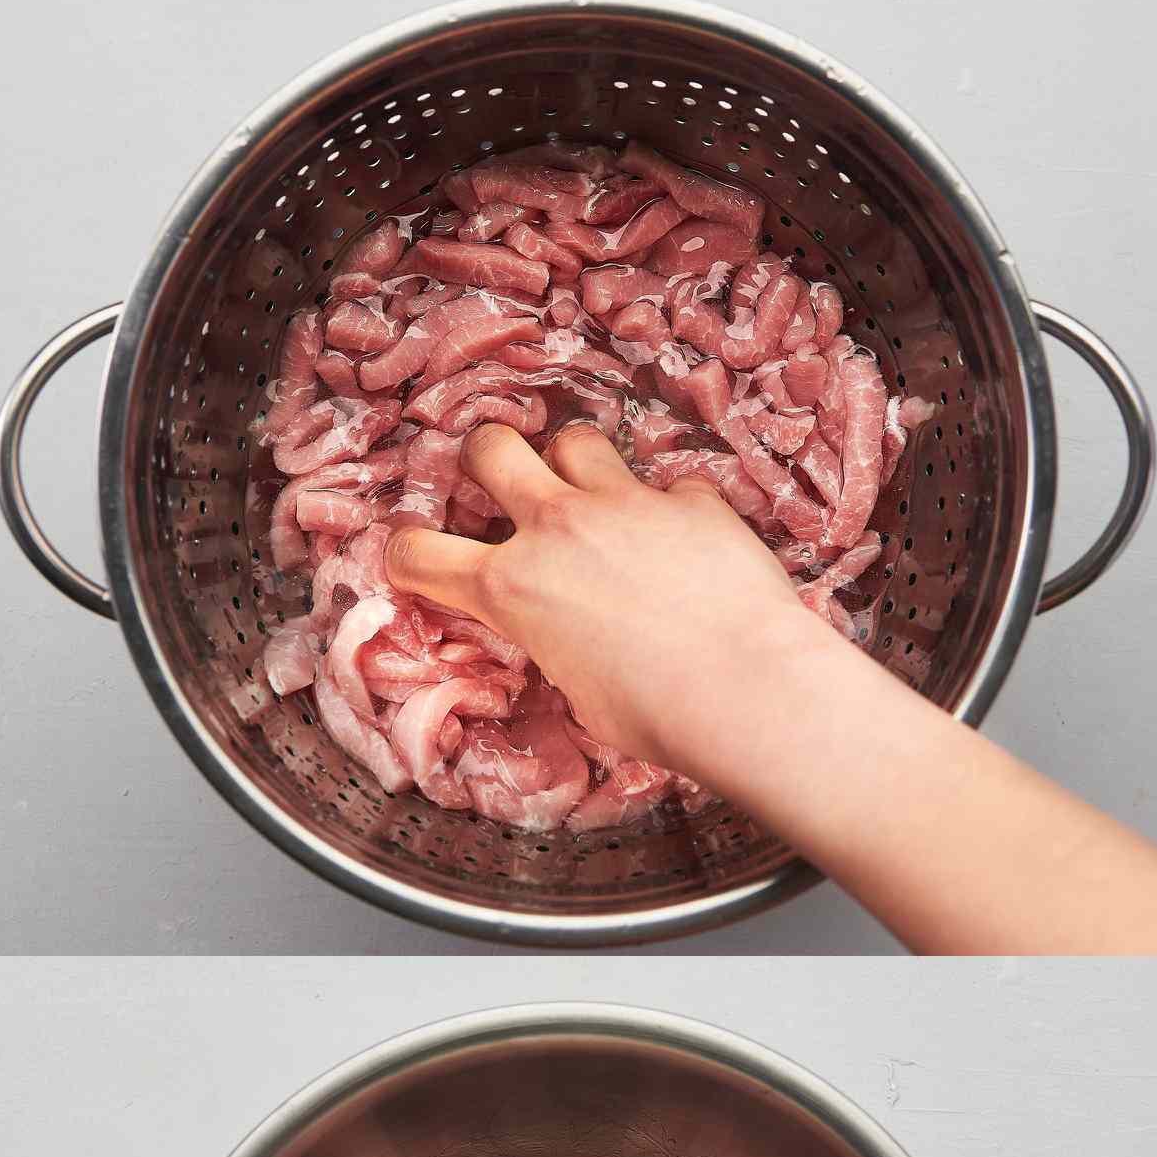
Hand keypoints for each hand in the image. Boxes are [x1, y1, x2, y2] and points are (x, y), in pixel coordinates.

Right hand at [383, 421, 809, 769]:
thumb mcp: (577, 692)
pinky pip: (667, 484)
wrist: (748, 688)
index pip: (419, 552)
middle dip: (488, 460)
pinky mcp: (690, 499)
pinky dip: (669, 509)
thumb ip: (556, 643)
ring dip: (576, 467)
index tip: (421, 561)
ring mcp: (625, 503)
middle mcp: (557, 528)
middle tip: (506, 487)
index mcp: (512, 589)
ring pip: (575, 440)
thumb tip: (569, 637)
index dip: (409, 553)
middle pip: (490, 446)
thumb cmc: (657, 715)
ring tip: (597, 504)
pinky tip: (688, 544)